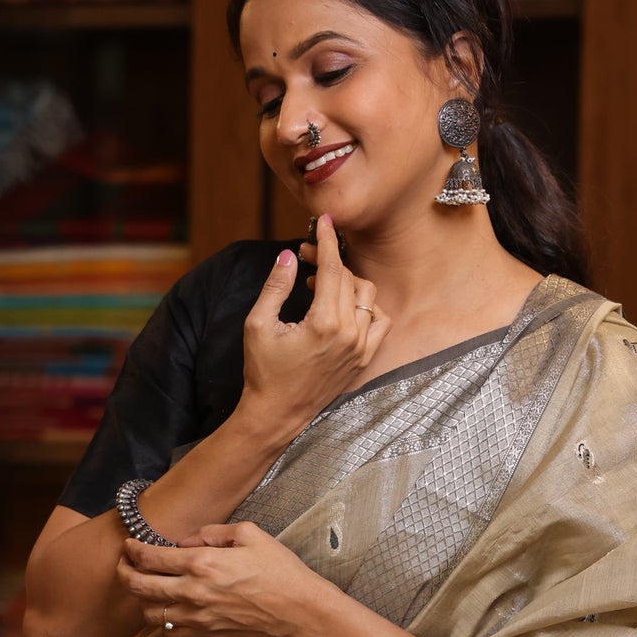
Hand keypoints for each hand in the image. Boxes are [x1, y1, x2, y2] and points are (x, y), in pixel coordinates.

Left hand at [116, 523, 324, 636]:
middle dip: (124, 573)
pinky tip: (169, 610)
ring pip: (149, 614)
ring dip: (143, 599)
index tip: (129, 546)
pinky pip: (169, 634)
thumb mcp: (250, 534)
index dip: (132, 550)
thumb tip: (186, 541)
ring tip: (147, 588)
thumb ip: (211, 533)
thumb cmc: (281, 572)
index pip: (150, 558)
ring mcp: (198, 618)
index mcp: (203, 563)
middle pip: (139, 587)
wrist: (301, 612)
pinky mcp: (206, 636)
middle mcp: (194, 592)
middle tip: (124, 565)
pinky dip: (162, 622)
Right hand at [237, 215, 389, 438]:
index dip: (327, 241)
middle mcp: (349, 335)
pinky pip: (379, 322)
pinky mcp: (364, 359)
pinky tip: (343, 307)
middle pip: (349, 279)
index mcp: (324, 324)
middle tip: (305, 259)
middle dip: (329, 261)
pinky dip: (366, 307)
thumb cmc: (263, 372)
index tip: (324, 222)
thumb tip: (289, 255)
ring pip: (368, 297)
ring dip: (347, 283)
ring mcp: (361, 349)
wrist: (277, 414)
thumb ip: (276, 286)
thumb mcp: (258, 324)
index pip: (333, 269)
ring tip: (320, 286)